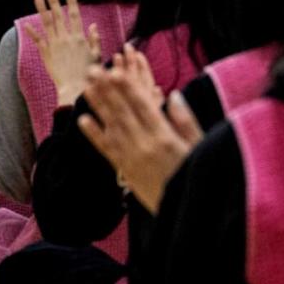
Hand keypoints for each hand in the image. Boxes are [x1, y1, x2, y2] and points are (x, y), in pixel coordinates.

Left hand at [23, 0, 100, 106]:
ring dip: (42, 10)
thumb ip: (94, 39)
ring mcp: (54, 45)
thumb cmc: (88, 73)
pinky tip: (26, 24)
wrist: (75, 88)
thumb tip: (93, 26)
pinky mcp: (46, 54)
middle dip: (53, 1)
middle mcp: (65, 38)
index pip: (74, 16)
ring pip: (47, 24)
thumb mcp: (96, 55)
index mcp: (79, 38)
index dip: (71, 3)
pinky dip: (32, 32)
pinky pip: (38, 40)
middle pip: (58, 16)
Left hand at [78, 45, 197, 213]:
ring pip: (111, 127)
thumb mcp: (201, 147)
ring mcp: (132, 159)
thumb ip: (186, 121)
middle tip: (92, 70)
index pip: (143, 107)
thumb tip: (173, 94)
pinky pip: (107, 150)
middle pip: (123, 113)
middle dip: (107, 90)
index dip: (128, 89)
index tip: (116, 71)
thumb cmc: (199, 176)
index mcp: (166, 138)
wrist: (189, 214)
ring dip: (98, 106)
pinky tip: (82, 120)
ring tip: (85, 87)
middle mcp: (145, 146)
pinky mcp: (125, 171)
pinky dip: (94, 135)